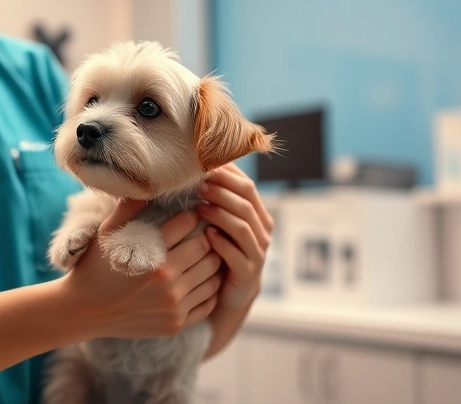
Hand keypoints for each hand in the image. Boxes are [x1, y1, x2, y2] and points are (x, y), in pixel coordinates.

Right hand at [60, 199, 222, 338]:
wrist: (83, 311)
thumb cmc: (94, 267)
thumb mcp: (106, 233)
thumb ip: (128, 207)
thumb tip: (146, 178)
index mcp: (151, 256)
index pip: (189, 224)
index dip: (193, 214)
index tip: (193, 211)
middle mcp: (167, 282)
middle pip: (206, 248)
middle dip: (206, 235)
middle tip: (205, 229)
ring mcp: (174, 306)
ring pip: (213, 274)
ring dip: (212, 260)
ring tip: (205, 251)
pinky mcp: (177, 324)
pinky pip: (209, 301)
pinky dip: (210, 287)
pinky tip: (201, 277)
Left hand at [198, 163, 272, 309]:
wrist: (229, 295)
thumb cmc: (220, 252)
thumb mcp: (221, 224)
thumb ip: (217, 201)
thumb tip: (197, 170)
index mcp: (258, 215)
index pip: (247, 186)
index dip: (228, 174)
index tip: (205, 166)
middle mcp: (262, 232)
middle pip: (246, 203)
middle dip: (222, 190)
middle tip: (199, 184)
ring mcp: (257, 253)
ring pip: (242, 226)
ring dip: (220, 213)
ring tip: (199, 207)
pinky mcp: (247, 273)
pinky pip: (235, 254)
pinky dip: (220, 242)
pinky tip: (206, 234)